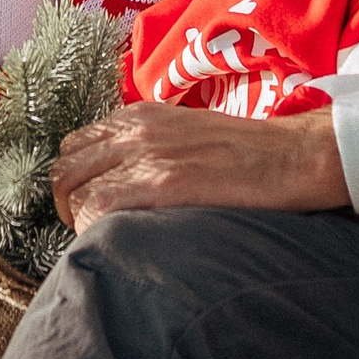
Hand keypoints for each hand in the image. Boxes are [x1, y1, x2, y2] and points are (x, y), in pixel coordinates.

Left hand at [52, 103, 346, 227]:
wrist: (294, 156)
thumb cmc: (249, 157)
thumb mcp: (189, 136)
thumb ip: (152, 150)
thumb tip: (124, 183)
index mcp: (140, 116)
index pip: (74, 146)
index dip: (75, 182)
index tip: (89, 209)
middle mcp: (135, 128)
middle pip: (63, 167)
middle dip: (66, 204)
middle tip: (88, 232)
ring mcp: (146, 152)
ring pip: (71, 187)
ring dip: (76, 219)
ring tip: (101, 241)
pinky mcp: (162, 180)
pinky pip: (97, 205)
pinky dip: (93, 228)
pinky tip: (115, 242)